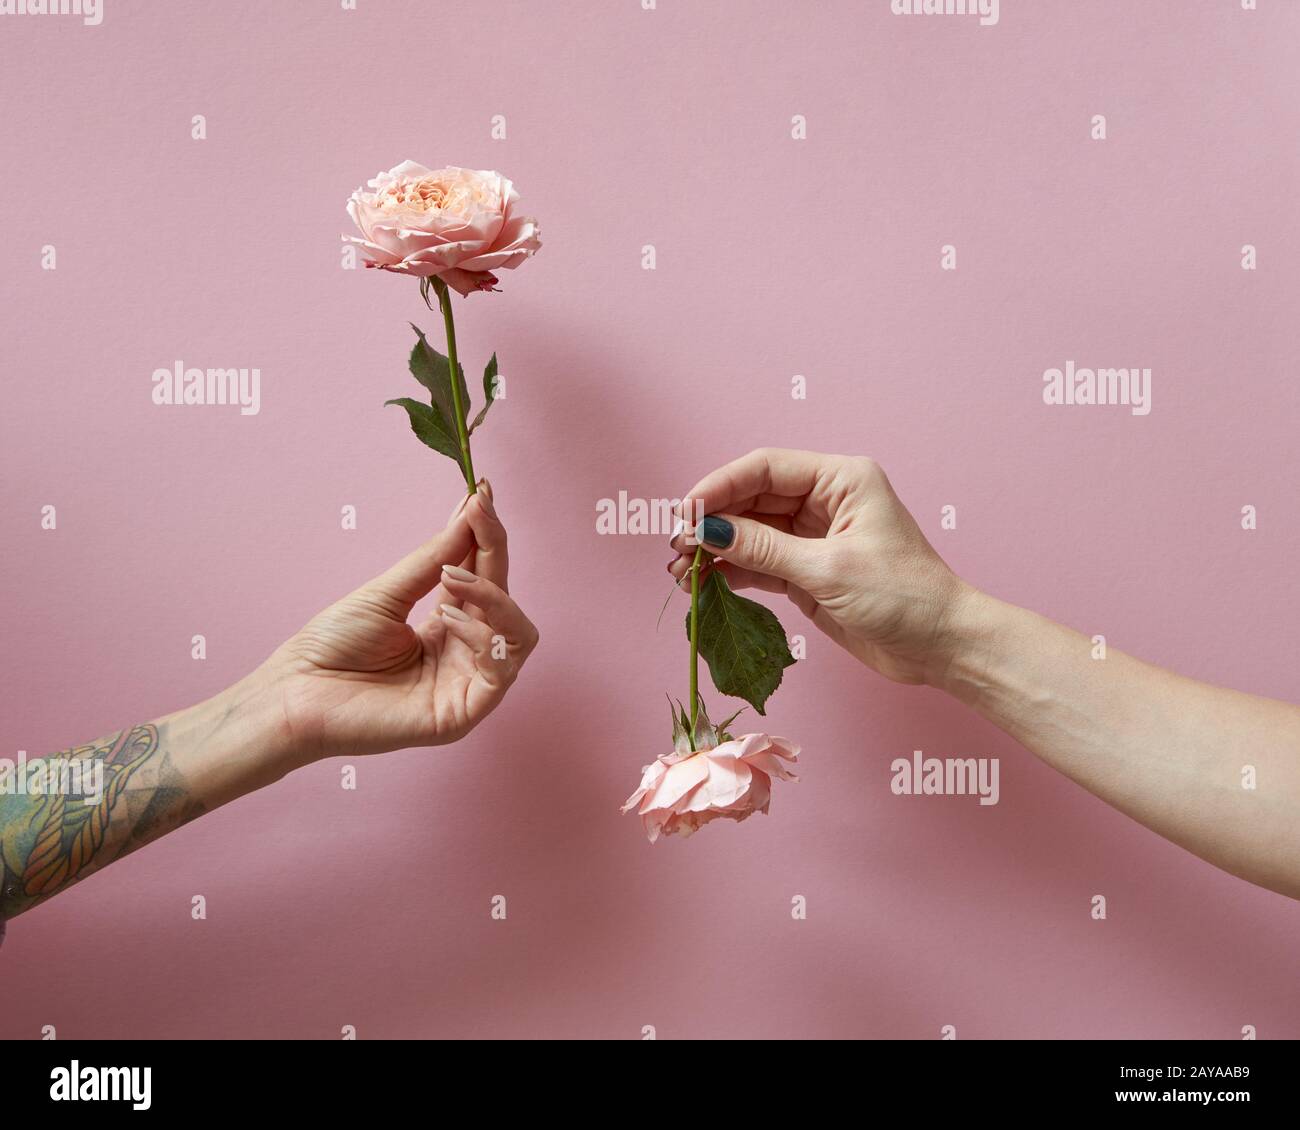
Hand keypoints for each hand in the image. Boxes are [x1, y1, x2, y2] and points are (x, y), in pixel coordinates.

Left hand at [261, 483, 539, 761]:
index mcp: (448, 626)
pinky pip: (500, 669)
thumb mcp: (387, 592)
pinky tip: (448, 618)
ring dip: (494, 595)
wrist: (294, 696)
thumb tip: (470, 512)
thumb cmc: (331, 648)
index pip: (484, 576)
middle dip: (494, 550)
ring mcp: (466, 684)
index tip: (481, 494)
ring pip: (519, 634)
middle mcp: (464, 653)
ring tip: (452, 578)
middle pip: (505, 597)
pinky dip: (482, 636)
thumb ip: (434, 559)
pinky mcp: (463, 713)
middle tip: (479, 513)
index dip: (487, 536)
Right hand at [669, 448, 969, 685]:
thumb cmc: (904, 598)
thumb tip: (709, 531)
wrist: (942, 647)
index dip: (721, 486)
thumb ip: (764, 548)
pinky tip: (704, 582)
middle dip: (712, 521)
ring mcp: (814, 537)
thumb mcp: (829, 569)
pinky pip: (759, 563)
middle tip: (676, 546)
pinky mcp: (807, 572)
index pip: (766, 468)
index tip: (686, 512)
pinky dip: (732, 571)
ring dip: (716, 549)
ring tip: (681, 571)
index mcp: (841, 479)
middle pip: (752, 498)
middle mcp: (825, 501)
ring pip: (750, 532)